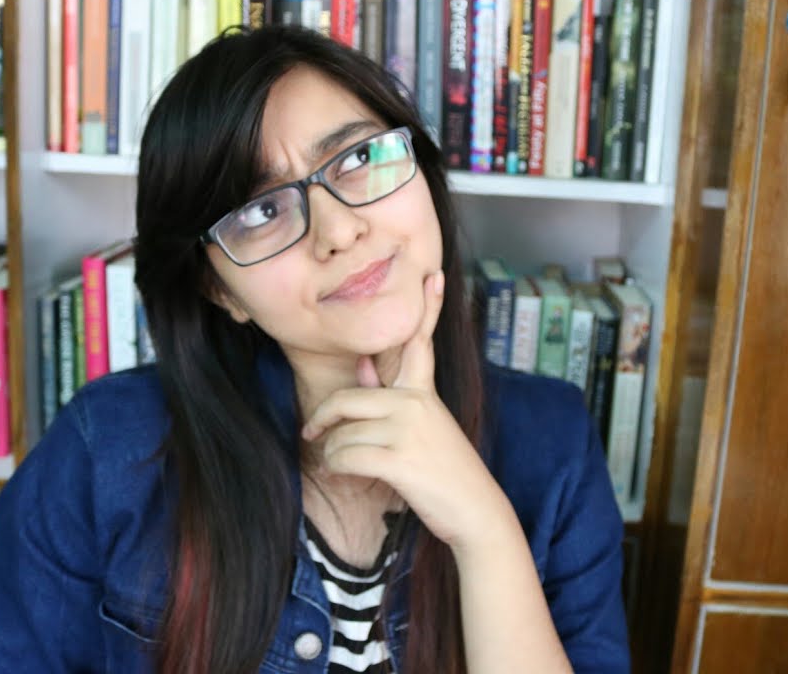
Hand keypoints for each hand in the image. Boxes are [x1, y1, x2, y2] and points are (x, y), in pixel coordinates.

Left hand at [301, 271, 516, 553]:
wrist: (477, 512)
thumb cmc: (446, 473)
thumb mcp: (424, 428)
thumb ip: (389, 395)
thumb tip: (361, 364)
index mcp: (424, 394)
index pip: (420, 344)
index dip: (427, 309)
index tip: (433, 276)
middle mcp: (416, 405)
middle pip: (346, 400)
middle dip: (322, 419)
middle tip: (310, 431)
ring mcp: (408, 430)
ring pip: (342, 435)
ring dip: (334, 454)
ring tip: (345, 466)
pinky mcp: (399, 459)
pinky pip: (345, 456)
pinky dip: (339, 468)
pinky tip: (347, 474)